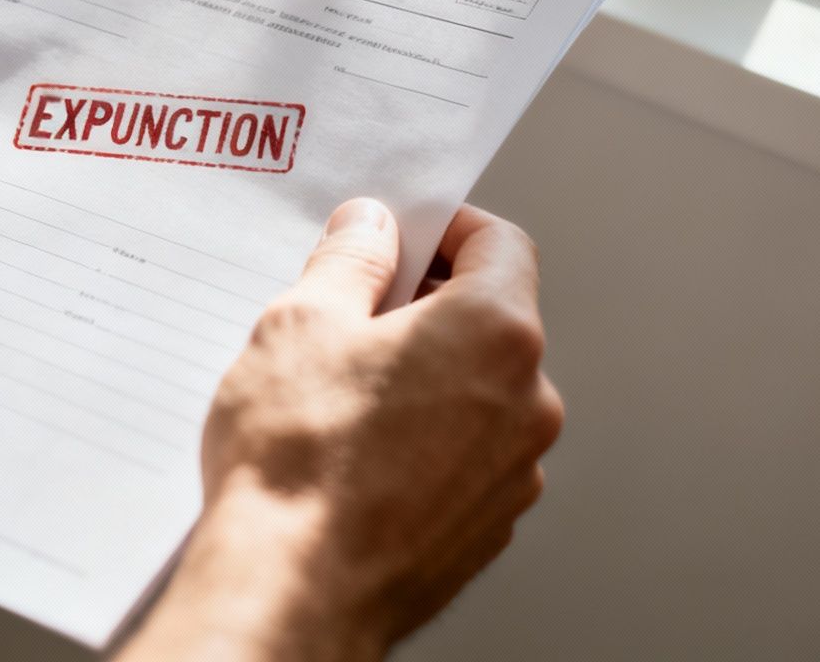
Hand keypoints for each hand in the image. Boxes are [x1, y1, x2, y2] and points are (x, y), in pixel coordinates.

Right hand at [121, 200, 561, 661]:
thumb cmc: (297, 458)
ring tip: (339, 395)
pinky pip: (464, 456)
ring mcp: (513, 473)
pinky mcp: (486, 527)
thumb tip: (372, 226)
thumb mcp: (302, 322)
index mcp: (495, 333)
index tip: (398, 235)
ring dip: (424, 377)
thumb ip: (351, 259)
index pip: (500, 244)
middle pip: (490, 320)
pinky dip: (424, 440)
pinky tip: (355, 455)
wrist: (291, 594)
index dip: (445, 227)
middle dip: (425, 305)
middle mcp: (528, 402)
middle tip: (348, 313)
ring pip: (477, 393)